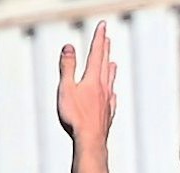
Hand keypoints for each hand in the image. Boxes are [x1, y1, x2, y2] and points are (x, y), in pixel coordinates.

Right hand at [56, 21, 116, 144]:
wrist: (91, 139)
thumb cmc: (76, 116)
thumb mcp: (66, 89)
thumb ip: (68, 67)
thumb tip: (69, 48)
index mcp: (93, 78)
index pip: (96, 53)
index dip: (99, 38)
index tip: (102, 27)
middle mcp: (103, 86)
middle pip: (105, 63)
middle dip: (105, 49)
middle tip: (107, 38)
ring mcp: (107, 99)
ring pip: (110, 79)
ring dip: (110, 68)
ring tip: (113, 61)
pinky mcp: (108, 112)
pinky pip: (112, 97)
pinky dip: (112, 90)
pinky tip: (113, 93)